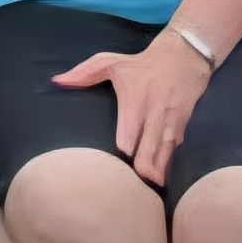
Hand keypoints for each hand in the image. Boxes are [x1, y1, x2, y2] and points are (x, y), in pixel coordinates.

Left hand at [55, 29, 213, 187]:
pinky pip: (175, 145)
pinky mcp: (182, 123)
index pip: (130, 133)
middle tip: (139, 185)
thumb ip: (84, 73)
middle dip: (145, 167)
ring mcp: (170, 120)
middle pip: (150, 147)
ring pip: (165, 150)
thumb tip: (57, 81)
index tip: (118, 162)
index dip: (125, 148)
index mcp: (134, 102)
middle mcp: (154, 114)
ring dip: (160, 168)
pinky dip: (170, 158)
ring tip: (154, 186)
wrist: (183, 55)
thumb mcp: (110, 62)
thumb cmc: (141, 63)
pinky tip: (165, 174)